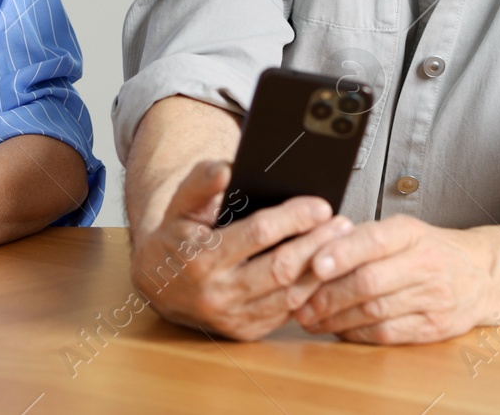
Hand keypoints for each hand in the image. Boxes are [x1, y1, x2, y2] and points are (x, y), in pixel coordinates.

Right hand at [130, 159, 352, 341]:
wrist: (158, 281)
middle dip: (317, 243)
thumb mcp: (181, 203)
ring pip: (290, 295)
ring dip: (320, 268)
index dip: (293, 218)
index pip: (259, 234)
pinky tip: (324, 269)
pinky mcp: (245, 331)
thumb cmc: (176, 235)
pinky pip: (288, 313)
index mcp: (201, 257)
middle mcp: (217, 293)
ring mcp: (233, 317)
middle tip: (341, 223)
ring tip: (340, 243)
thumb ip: (202, 181)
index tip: (320, 205)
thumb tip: (228, 168)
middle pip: (282, 267)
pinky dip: (310, 290)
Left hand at [294, 215, 499, 343]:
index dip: (342, 253)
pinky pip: (387, 334)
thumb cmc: (433, 250)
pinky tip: (339, 330)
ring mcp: (432, 298)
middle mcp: (425, 264)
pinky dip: (357, 334)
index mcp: (411, 233)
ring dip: (335, 319)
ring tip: (310, 318)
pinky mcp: (434, 327)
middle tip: (299, 301)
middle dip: (327, 294)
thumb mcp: (404, 230)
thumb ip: (363, 237)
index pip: (374, 241)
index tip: (315, 263)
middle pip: (369, 282)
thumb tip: (316, 244)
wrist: (485, 275)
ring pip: (374, 312)